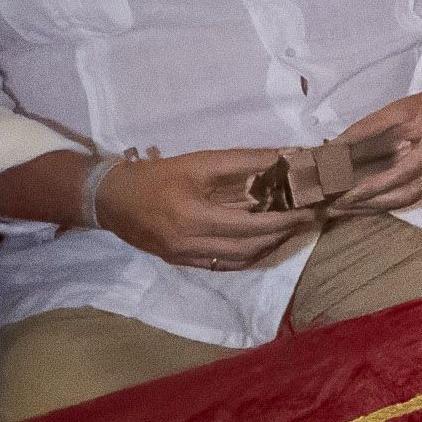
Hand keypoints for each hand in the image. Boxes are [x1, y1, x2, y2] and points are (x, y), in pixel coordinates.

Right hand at [94, 148, 318, 268]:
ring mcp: (184, 258)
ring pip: (238, 260)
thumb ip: (244, 161)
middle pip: (248, 247)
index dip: (285, 220)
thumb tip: (284, 157)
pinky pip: (222, 264)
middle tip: (308, 219)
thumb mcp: (199, 161)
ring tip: (290, 229)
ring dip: (267, 247)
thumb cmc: (156, 176)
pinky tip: (262, 241)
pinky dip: (247, 255)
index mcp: (194, 218)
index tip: (311, 210)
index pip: (251, 225)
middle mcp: (189, 245)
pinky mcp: (180, 262)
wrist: (110, 199)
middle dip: (282, 234)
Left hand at [328, 70, 421, 212]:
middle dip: (368, 205)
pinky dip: (383, 203)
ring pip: (405, 202)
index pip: (402, 175)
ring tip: (342, 210)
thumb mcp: (397, 110)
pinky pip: (408, 198)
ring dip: (373, 208)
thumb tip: (333, 149)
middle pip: (404, 197)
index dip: (373, 187)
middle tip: (336, 208)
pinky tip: (362, 204)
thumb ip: (367, 129)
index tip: (344, 195)